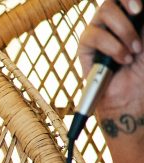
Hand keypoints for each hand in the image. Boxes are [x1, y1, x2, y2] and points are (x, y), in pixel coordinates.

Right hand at [77, 0, 143, 115]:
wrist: (134, 93)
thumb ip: (143, 20)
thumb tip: (138, 7)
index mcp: (130, 16)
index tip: (139, 9)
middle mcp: (113, 21)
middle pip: (111, 0)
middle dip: (127, 9)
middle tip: (138, 22)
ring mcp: (98, 32)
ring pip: (104, 12)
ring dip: (123, 31)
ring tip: (133, 51)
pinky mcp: (85, 47)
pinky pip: (94, 36)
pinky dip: (112, 47)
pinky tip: (121, 60)